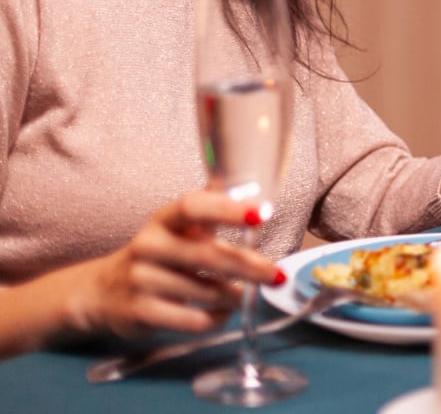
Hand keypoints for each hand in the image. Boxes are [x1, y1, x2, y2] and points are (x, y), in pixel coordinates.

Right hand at [71, 190, 280, 340]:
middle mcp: (148, 246)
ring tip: (247, 295)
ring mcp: (141, 280)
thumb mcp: (177, 227)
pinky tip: (222, 312)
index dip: (228, 209)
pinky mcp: (141, 313)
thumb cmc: (156, 254)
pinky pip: (194, 319)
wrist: (102, 292)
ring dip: (235, 296)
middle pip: (208, 255)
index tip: (262, 214)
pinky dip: (217, 318)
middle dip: (249, 266)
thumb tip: (247, 185)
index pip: (193, 207)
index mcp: (162, 220)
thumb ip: (209, 207)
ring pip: (206, 292)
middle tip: (275, 274)